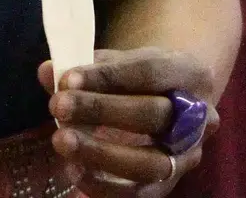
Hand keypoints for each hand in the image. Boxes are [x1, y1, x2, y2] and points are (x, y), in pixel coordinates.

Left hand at [38, 48, 219, 197]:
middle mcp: (199, 118)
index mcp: (189, 72)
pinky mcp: (172, 183)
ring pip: (151, 162)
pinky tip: (74, 170)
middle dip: (101, 110)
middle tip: (57, 106)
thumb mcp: (119, 61)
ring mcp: (188, 155)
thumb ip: (86, 67)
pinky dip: (105, 186)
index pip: (147, 72)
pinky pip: (141, 194)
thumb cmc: (140, 77)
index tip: (65, 79)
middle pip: (153, 115)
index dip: (106, 76)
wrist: (174, 99)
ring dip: (102, 154)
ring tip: (61, 141)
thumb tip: (47, 72)